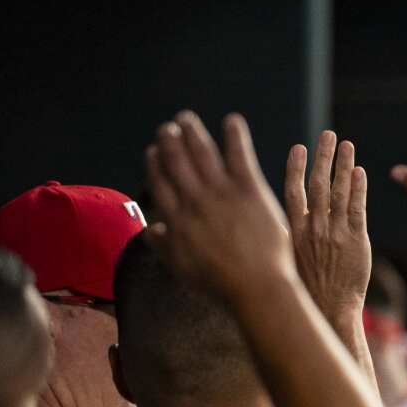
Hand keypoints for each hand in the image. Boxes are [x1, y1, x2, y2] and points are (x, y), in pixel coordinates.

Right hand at [144, 111, 294, 299]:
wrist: (258, 287)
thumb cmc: (221, 283)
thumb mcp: (182, 268)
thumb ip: (163, 246)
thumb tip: (149, 230)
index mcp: (176, 219)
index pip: (159, 183)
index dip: (155, 164)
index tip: (152, 151)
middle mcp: (194, 201)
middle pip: (176, 161)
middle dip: (169, 141)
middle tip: (168, 127)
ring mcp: (221, 194)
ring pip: (202, 153)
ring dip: (193, 132)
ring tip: (187, 118)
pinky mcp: (249, 191)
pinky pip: (239, 156)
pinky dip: (234, 136)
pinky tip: (232, 120)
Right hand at [283, 131, 370, 317]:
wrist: (329, 309)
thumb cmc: (307, 287)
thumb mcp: (288, 258)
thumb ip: (288, 233)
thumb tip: (284, 213)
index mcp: (293, 230)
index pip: (292, 191)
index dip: (295, 167)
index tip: (299, 147)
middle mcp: (314, 228)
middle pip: (318, 184)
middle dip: (323, 157)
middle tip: (328, 135)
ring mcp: (336, 233)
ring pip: (340, 192)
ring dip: (343, 165)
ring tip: (347, 145)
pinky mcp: (357, 240)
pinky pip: (358, 209)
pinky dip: (359, 189)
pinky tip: (360, 172)